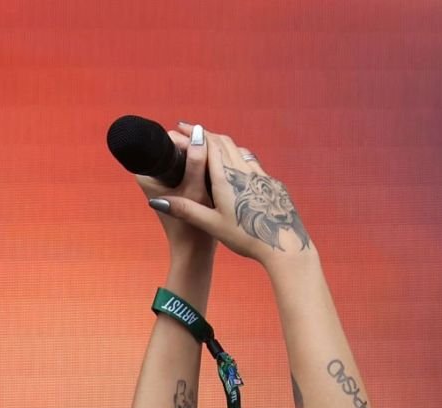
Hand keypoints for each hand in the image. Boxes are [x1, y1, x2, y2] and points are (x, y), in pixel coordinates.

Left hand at [134, 123, 214, 256]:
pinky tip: (213, 172)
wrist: (194, 252)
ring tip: (214, 165)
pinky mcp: (176, 186)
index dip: (186, 141)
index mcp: (147, 174)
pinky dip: (201, 167)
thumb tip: (198, 133)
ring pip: (184, 156)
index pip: (167, 141)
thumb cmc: (190, 228)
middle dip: (194, 148)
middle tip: (211, 158)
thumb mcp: (195, 191)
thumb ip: (196, 162)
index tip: (200, 150)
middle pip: (176, 147)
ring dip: (199, 157)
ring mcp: (164, 180)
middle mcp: (152, 174)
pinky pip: (189, 167)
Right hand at [158, 131, 312, 263]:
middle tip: (192, 132)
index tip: (179, 127)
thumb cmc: (247, 237)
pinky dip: (240, 157)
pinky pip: (254, 163)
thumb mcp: (212, 225)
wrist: (284, 245)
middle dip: (206, 134)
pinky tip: (239, 166)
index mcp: (226, 176)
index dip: (192, 132)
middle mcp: (243, 169)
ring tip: (213, 146)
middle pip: (223, 142)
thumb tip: (157, 201)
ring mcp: (260, 174)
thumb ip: (185, 210)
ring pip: (239, 150)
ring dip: (224, 144)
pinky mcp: (272, 183)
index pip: (208, 143)